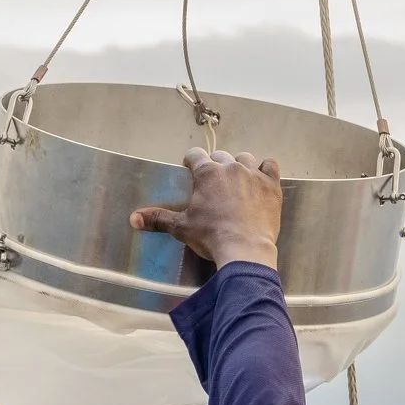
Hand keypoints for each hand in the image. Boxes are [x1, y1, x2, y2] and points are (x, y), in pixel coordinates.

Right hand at [129, 147, 282, 269]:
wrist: (245, 249)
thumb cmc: (211, 237)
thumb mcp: (182, 227)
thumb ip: (158, 218)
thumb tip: (134, 218)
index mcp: (207, 173)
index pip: (195, 155)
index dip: (191, 160)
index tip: (189, 167)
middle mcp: (231, 167)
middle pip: (220, 156)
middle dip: (214, 164)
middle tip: (212, 181)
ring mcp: (253, 174)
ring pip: (245, 158)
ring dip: (239, 165)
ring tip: (236, 179)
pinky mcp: (271, 185)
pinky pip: (270, 165)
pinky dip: (265, 169)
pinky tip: (262, 176)